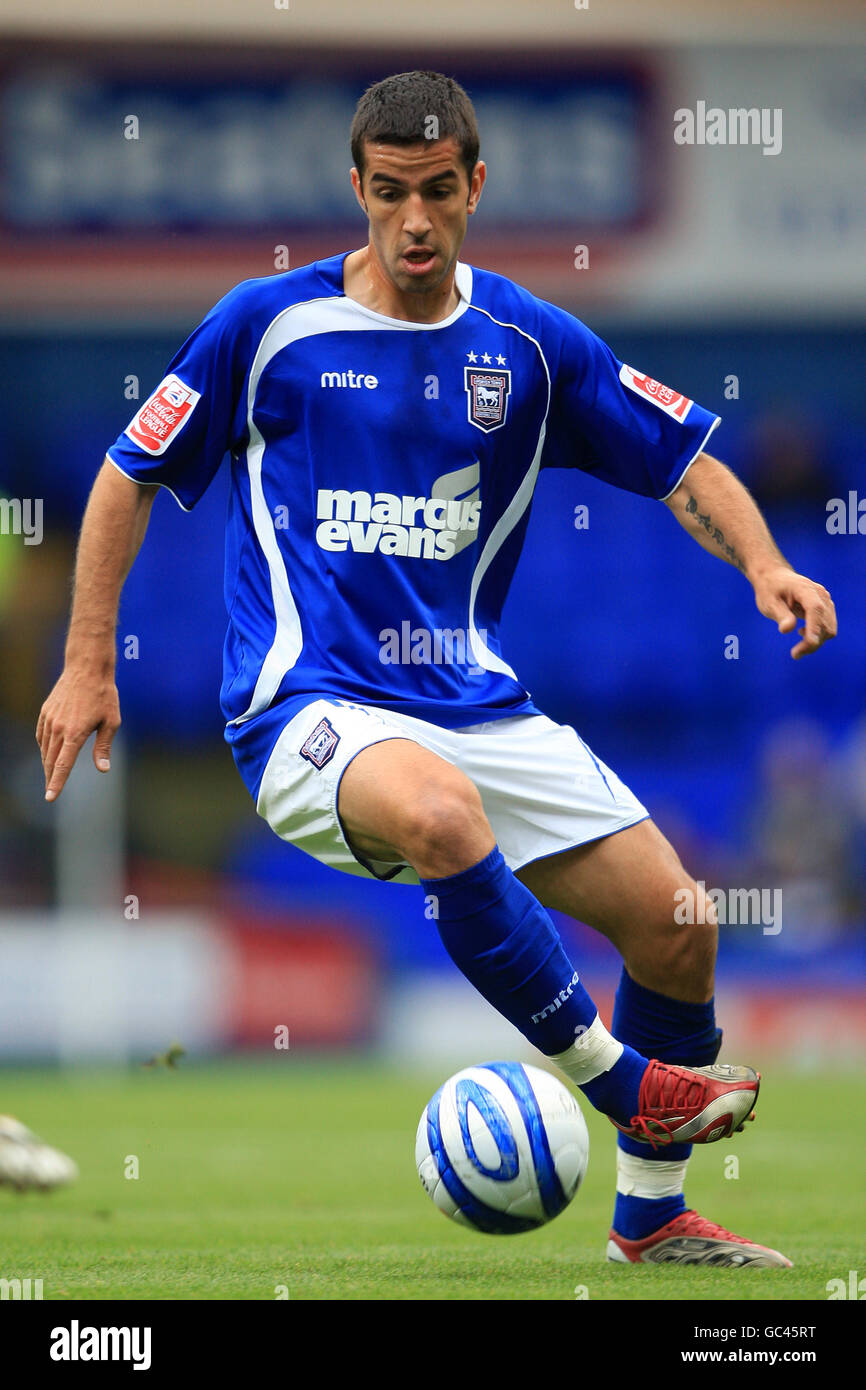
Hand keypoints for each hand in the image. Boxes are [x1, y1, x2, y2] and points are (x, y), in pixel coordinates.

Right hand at [36, 666, 120, 801]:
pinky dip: (43, 746)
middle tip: (51, 792)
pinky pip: (41, 735)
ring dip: (47, 763)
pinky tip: (48, 752)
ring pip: (44, 748)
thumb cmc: (104, 695)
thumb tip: (103, 769)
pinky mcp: (46, 711)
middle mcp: (59, 728)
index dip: (56, 783)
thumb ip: (103, 747)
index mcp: (75, 733)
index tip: (50, 797)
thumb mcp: (111, 722)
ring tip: (50, 775)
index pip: (62, 765)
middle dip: (50, 777)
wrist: (87, 668)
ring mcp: (50, 719)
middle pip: (50, 760)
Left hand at [752, 565, 837, 658]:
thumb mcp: (768, 602)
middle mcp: (820, 594)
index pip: (815, 609)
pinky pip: (827, 627)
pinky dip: (818, 636)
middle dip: (813, 642)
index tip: (809, 643)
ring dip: (816, 642)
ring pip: (829, 628)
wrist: (775, 578)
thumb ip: (780, 615)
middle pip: (824, 623)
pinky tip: (802, 633)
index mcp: (804, 589)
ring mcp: (825, 601)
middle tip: (795, 654)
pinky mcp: (825, 608)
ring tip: (797, 649)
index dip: (814, 627)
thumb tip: (787, 629)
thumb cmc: (770, 590)